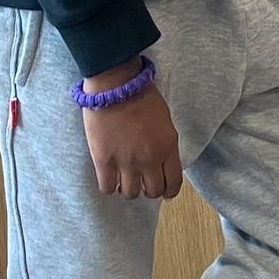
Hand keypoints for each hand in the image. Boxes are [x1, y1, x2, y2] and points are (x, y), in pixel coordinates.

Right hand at [81, 59, 181, 199]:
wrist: (116, 86)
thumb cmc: (142, 95)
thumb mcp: (165, 121)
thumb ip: (164, 144)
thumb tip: (161, 161)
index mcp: (168, 147)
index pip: (174, 182)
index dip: (170, 192)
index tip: (165, 193)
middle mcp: (149, 159)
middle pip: (153, 191)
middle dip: (148, 190)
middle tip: (142, 182)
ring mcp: (126, 161)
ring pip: (130, 193)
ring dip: (128, 189)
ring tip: (124, 180)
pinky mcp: (104, 160)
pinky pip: (107, 187)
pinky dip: (109, 187)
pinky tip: (109, 178)